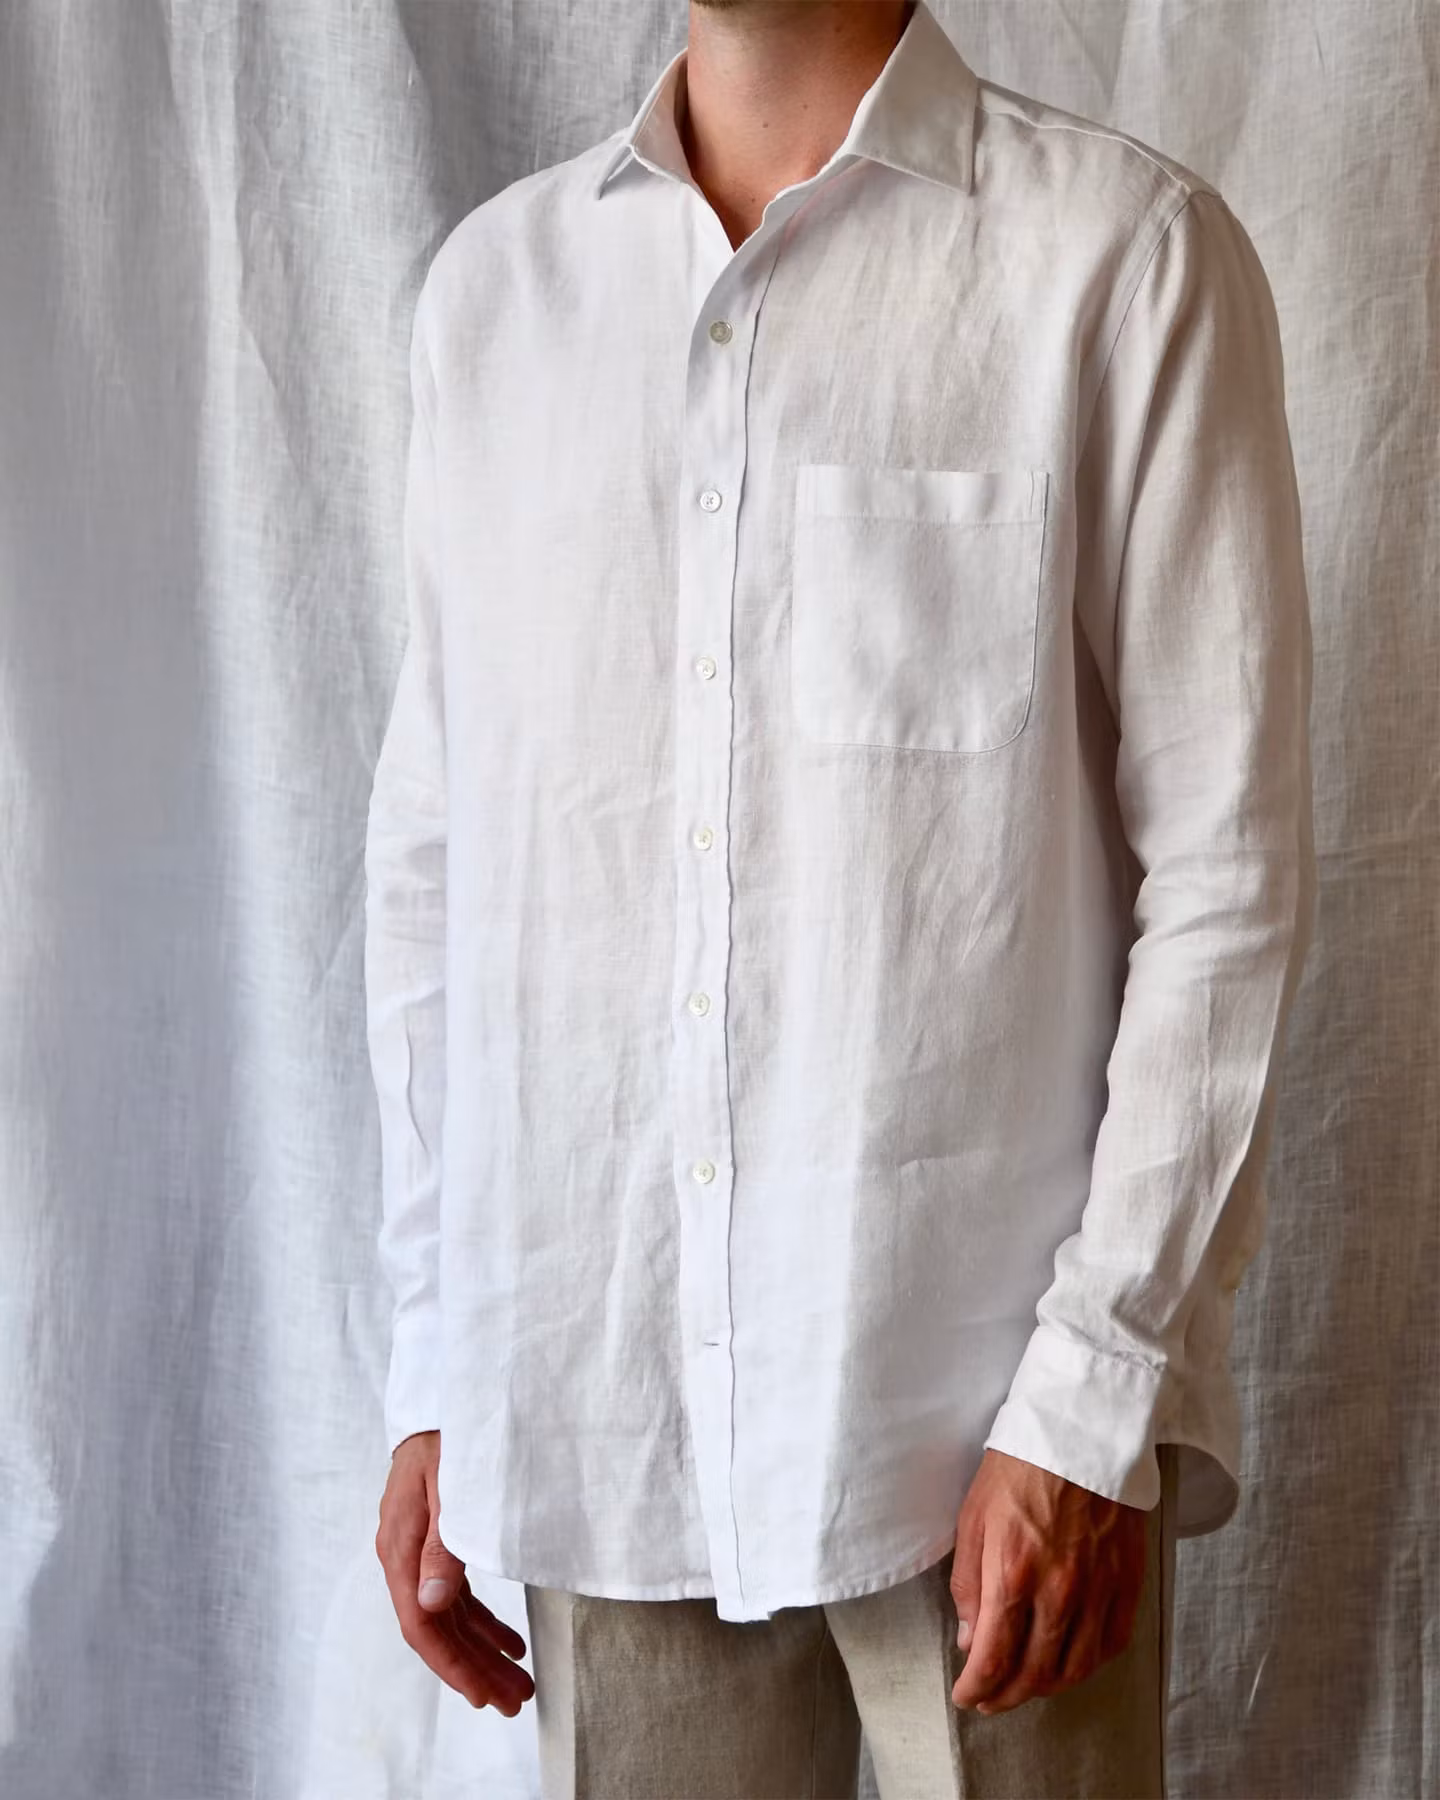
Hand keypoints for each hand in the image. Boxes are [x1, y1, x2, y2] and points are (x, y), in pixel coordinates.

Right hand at [376, 1430, 535, 1715]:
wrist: (445, 1396)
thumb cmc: (448, 1435)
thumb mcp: (450, 1485)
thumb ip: (442, 1544)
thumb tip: (430, 1604)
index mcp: (400, 1547)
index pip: (421, 1623)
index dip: (452, 1664)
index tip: (482, 1695)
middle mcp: (404, 1556)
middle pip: (438, 1629)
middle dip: (475, 1669)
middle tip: (515, 1701)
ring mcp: (419, 1551)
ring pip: (450, 1617)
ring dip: (483, 1650)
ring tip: (519, 1682)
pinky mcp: (436, 1542)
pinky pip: (456, 1596)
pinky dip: (483, 1622)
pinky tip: (510, 1642)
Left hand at [949, 1447, 1147, 1715]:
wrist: (1078, 1430)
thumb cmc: (1017, 1469)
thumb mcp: (973, 1519)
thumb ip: (968, 1586)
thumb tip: (971, 1641)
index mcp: (1012, 1576)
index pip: (993, 1659)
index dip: (977, 1688)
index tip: (966, 1696)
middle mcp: (1059, 1593)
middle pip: (1035, 1673)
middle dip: (1007, 1696)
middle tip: (990, 1700)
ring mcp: (1098, 1590)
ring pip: (1076, 1667)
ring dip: (1048, 1686)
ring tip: (1027, 1686)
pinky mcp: (1127, 1581)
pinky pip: (1112, 1643)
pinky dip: (1090, 1664)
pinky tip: (1073, 1662)